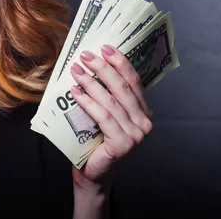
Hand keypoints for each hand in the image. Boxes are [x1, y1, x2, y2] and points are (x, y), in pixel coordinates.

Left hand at [69, 44, 152, 189]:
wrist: (93, 173)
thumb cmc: (96, 140)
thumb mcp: (105, 112)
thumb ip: (107, 93)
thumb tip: (90, 63)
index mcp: (144, 111)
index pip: (134, 81)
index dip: (120, 62)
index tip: (105, 47)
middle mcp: (144, 122)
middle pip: (123, 87)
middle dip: (103, 68)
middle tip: (86, 55)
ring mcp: (136, 135)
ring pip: (111, 101)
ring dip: (91, 82)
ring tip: (76, 70)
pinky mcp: (123, 144)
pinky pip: (103, 117)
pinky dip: (88, 102)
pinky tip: (76, 92)